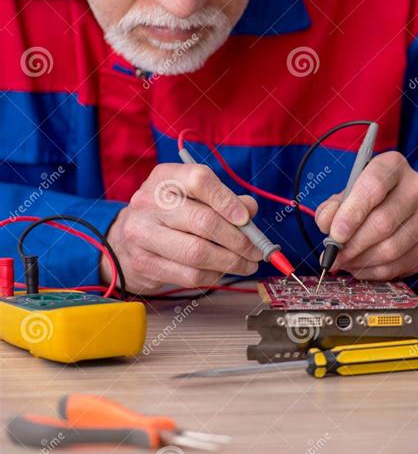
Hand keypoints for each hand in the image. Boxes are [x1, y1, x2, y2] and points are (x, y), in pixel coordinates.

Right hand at [101, 163, 260, 293]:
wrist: (124, 239)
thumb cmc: (168, 214)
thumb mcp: (191, 196)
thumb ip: (223, 198)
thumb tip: (250, 210)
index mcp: (165, 177)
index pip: (199, 180)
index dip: (227, 200)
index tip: (246, 219)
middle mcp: (149, 202)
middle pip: (203, 221)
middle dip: (238, 239)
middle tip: (257, 250)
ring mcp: (142, 233)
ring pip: (198, 253)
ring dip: (231, 262)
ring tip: (247, 264)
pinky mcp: (144, 263)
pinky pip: (189, 275)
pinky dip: (214, 275)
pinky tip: (222, 271)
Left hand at [314, 152, 417, 280]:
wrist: (399, 205)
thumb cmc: (367, 198)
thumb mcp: (346, 194)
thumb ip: (332, 207)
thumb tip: (327, 226)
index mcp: (393, 165)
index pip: (373, 187)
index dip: (352, 213)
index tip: (335, 234)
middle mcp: (417, 186)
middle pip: (384, 222)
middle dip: (353, 244)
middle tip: (334, 256)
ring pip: (392, 247)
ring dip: (362, 261)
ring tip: (345, 262)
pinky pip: (401, 264)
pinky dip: (375, 271)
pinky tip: (361, 266)